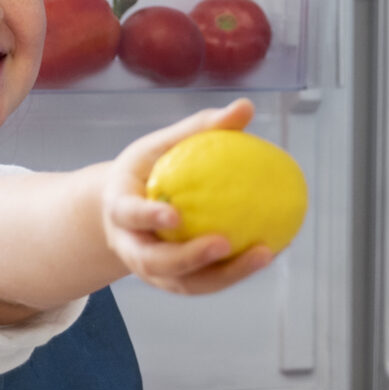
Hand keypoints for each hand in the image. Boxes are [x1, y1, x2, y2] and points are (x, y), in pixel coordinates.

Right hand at [100, 99, 277, 295]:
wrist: (125, 209)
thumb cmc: (147, 169)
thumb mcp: (163, 144)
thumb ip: (201, 127)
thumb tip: (246, 106)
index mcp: (119, 210)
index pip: (129, 215)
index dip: (148, 218)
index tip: (173, 215)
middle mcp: (132, 246)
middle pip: (155, 262)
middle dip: (188, 258)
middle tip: (223, 244)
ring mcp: (151, 271)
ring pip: (185, 282)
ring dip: (224, 274)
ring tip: (263, 254)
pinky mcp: (174, 282)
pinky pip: (206, 282)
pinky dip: (236, 272)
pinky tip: (268, 253)